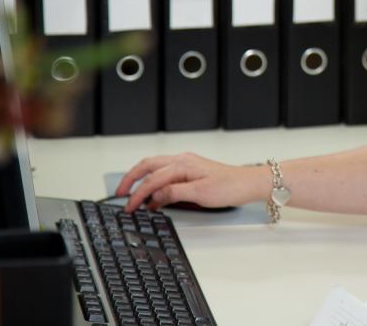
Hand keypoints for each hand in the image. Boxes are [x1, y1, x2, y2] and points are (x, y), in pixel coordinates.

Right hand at [114, 152, 266, 212]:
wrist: (247, 183)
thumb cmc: (229, 186)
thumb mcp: (200, 193)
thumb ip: (174, 193)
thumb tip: (154, 196)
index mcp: (182, 164)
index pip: (152, 179)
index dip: (137, 194)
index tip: (128, 206)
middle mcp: (182, 160)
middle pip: (147, 166)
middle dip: (131, 178)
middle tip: (119, 193)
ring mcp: (186, 163)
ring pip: (154, 167)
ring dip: (141, 179)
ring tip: (131, 193)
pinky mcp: (190, 170)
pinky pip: (165, 173)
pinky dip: (154, 182)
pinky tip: (153, 195)